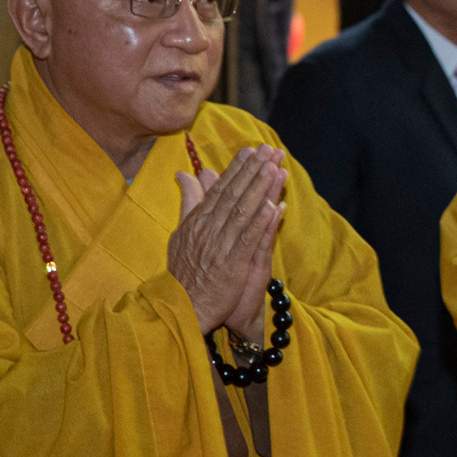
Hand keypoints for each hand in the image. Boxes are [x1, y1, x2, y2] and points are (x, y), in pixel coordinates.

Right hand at [168, 146, 286, 335]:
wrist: (181, 306)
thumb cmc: (184, 272)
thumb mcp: (181, 232)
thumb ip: (188, 202)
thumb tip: (183, 173)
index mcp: (197, 220)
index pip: (220, 189)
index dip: (237, 168)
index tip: (252, 150)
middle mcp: (208, 229)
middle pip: (234, 194)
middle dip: (253, 170)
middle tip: (270, 150)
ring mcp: (220, 246)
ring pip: (243, 211)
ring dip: (260, 189)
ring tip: (275, 168)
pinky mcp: (232, 264)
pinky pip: (249, 239)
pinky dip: (261, 222)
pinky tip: (274, 206)